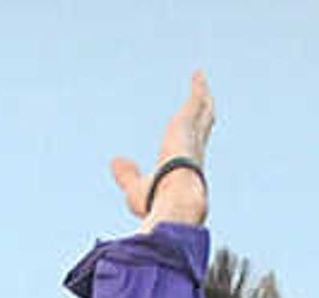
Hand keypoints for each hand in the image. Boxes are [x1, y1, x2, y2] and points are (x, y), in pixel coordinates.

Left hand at [108, 75, 216, 229]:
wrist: (174, 199)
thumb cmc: (156, 202)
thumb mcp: (135, 189)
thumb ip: (126, 175)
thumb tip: (115, 162)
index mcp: (184, 170)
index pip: (188, 152)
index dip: (189, 144)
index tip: (186, 139)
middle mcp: (193, 151)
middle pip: (200, 129)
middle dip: (202, 117)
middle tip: (203, 104)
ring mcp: (193, 135)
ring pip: (202, 112)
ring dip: (201, 98)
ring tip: (200, 84)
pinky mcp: (188, 122)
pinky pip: (196, 100)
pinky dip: (197, 87)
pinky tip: (197, 75)